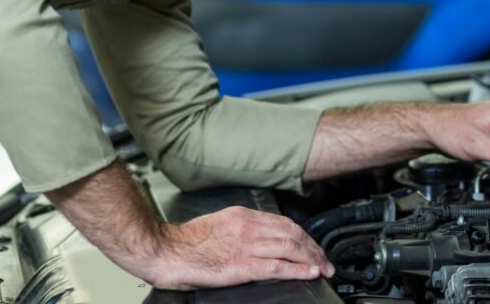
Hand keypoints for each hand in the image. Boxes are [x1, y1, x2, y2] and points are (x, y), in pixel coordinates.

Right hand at [149, 207, 334, 289]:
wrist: (163, 249)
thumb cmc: (186, 242)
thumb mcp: (219, 223)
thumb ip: (241, 228)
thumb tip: (260, 237)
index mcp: (243, 215)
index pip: (284, 223)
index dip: (305, 235)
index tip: (314, 246)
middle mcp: (248, 227)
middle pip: (293, 234)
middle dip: (314, 248)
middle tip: (326, 260)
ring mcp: (245, 246)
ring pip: (290, 247)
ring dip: (311, 259)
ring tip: (323, 268)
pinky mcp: (240, 266)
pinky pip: (276, 267)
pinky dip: (297, 269)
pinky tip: (309, 273)